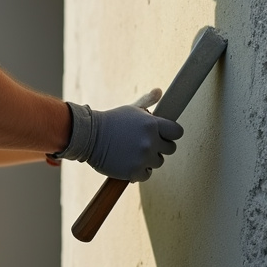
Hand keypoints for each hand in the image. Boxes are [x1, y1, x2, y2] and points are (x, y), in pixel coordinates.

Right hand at [54, 101, 183, 181]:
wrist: (88, 137)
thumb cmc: (111, 121)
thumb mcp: (130, 109)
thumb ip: (147, 102)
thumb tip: (159, 91)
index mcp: (152, 124)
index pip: (177, 132)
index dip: (171, 133)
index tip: (164, 134)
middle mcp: (150, 141)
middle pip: (170, 149)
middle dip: (160, 146)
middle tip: (144, 143)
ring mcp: (143, 158)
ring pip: (158, 162)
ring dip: (148, 159)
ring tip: (133, 151)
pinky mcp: (134, 172)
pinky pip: (146, 174)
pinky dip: (139, 170)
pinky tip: (128, 161)